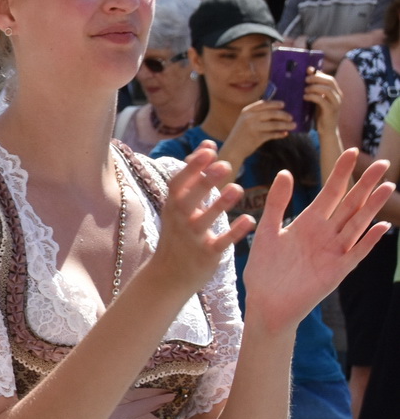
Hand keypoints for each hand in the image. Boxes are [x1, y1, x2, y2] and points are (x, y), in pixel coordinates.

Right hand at [143, 144, 251, 296]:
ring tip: (237, 189)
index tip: (210, 149)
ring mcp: (192, 238)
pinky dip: (234, 233)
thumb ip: (195, 175)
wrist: (169, 275)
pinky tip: (249, 220)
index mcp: (173, 205)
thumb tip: (208, 144)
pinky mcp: (206, 255)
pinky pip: (221, 243)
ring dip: (220, 204)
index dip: (193, 166)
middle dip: (205, 181)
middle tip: (225, 165)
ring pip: (205, 220)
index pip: (179, 182)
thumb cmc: (180, 233)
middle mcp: (180, 219)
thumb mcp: (180, 204)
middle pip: (189, 197)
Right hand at [220, 99, 294, 168]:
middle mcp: (250, 118)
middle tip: (291, 117)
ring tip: (293, 125)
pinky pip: (273, 134)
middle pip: (272, 113)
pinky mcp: (258, 137)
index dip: (275, 104)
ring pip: (275, 124)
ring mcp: (254, 127)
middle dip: (284, 115)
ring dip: (286, 125)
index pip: (264, 104)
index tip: (283, 105)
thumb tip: (277, 111)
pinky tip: (285, 133)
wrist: (233, 148)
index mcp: (247, 111)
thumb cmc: (241, 134)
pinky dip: (281, 134)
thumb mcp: (245, 120)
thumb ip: (257, 114)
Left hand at [243, 150, 392, 330]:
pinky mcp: (337, 271)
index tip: (350, 151)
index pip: (329, 192)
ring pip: (357, 224)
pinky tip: (382, 226)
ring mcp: (333, 252)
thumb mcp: (267, 231)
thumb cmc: (265, 269)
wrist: (265, 303)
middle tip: (382, 163)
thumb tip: (284, 172)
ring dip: (372, 207)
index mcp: (308, 222)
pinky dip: (368, 240)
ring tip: (388, 187)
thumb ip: (277, 204)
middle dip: (365, 184)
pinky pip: (356, 253)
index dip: (340, 173)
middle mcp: (325, 234)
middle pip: (350, 204)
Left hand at [304, 69, 341, 135]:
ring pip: (327, 90)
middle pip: (330, 82)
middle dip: (317, 78)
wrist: (327, 130)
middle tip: (305, 80)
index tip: (308, 71)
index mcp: (336, 93)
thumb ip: (316, 90)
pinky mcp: (331, 110)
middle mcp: (338, 96)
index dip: (319, 74)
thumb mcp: (319, 100)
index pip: (330, 79)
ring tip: (305, 90)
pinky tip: (305, 97)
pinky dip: (312, 97)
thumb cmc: (321, 114)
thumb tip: (307, 77)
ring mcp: (336, 103)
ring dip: (314, 87)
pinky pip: (322, 100)